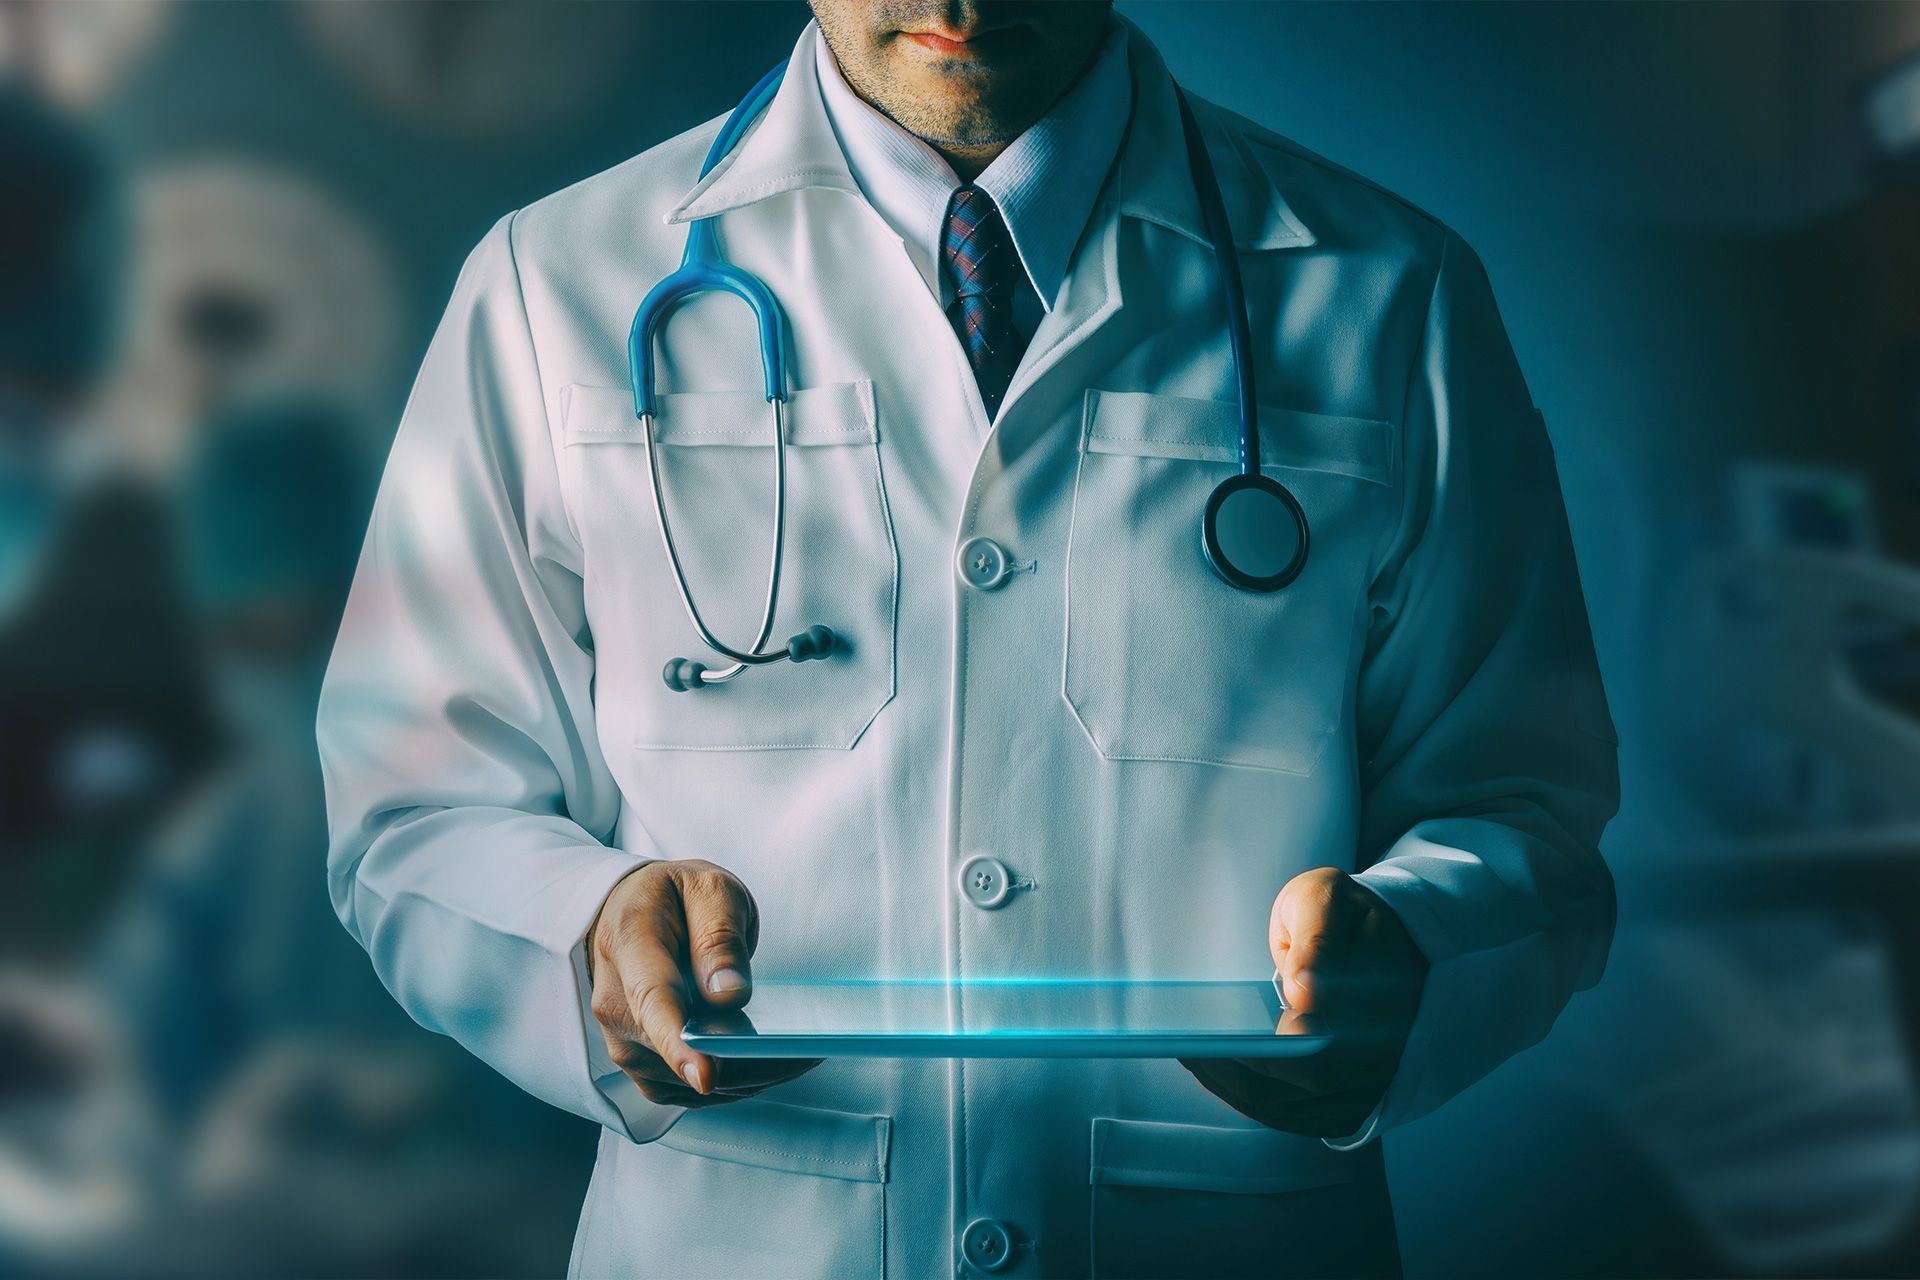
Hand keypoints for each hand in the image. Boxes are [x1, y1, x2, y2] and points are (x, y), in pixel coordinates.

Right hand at [587, 860, 817, 1107]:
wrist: (631, 911)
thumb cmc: (673, 897)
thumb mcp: (709, 889)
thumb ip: (719, 937)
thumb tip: (729, 995)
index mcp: (629, 944)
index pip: (651, 1001)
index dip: (677, 1044)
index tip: (705, 1075)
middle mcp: (615, 1002)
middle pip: (676, 1051)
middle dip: (741, 1060)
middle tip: (806, 1050)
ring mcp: (623, 1038)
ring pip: (685, 1081)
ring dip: (742, 1074)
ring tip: (797, 1054)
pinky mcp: (640, 1063)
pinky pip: (686, 1089)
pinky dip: (728, 1082)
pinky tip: (766, 1063)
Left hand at [1181, 868, 1425, 1137]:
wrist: (1378, 934)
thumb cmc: (1345, 914)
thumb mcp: (1328, 900)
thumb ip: (1319, 939)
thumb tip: (1307, 993)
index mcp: (1384, 1006)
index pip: (1319, 1053)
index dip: (1264, 1058)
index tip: (1211, 1041)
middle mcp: (1383, 1056)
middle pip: (1301, 1090)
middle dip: (1236, 1075)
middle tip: (1186, 1048)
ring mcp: (1368, 1083)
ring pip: (1295, 1110)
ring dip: (1237, 1090)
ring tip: (1194, 1059)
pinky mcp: (1348, 1096)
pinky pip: (1297, 1116)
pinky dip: (1253, 1101)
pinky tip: (1220, 1075)